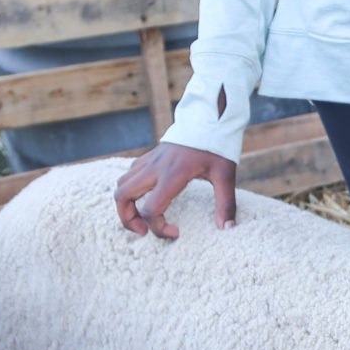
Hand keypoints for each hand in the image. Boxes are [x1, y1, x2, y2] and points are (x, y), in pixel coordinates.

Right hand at [115, 142, 237, 239]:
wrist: (209, 117)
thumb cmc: (217, 146)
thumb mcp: (226, 174)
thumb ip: (226, 203)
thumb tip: (228, 229)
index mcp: (172, 175)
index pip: (150, 210)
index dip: (158, 228)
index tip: (175, 232)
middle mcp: (154, 168)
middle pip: (121, 196)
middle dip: (127, 220)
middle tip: (144, 231)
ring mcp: (149, 161)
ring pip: (121, 184)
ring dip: (125, 205)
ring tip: (142, 217)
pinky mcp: (149, 156)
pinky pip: (129, 175)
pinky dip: (130, 190)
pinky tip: (147, 197)